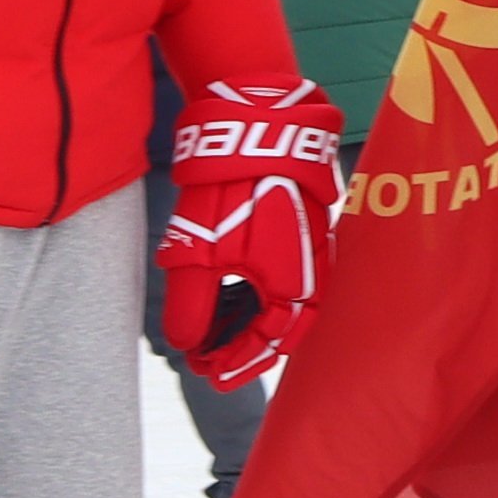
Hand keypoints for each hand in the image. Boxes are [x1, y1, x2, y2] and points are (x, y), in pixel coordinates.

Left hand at [157, 78, 339, 388]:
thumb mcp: (202, 253)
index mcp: (295, 290)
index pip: (265, 345)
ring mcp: (310, 251)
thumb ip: (193, 305)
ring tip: (211, 328)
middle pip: (277, 329)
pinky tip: (227, 289)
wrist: (261, 124)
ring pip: (279, 302)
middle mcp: (311, 276)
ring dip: (245, 319)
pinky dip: (253, 291)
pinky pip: (281, 276)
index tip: (204, 373)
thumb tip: (186, 342)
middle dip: (240, 347)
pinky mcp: (300, 229)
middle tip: (207, 360)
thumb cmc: (236, 189)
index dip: (233, 364)